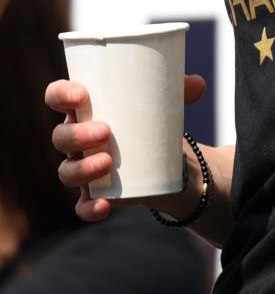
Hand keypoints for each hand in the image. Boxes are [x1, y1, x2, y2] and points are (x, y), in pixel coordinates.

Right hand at [46, 73, 206, 221]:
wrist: (163, 158)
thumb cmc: (151, 119)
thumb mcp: (163, 102)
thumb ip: (179, 90)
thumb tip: (198, 84)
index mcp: (84, 108)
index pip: (57, 97)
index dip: (60, 94)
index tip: (81, 94)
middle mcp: (76, 139)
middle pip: (61, 137)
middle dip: (77, 134)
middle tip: (105, 131)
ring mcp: (82, 168)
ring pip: (67, 171)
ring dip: (83, 168)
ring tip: (108, 162)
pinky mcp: (94, 194)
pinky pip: (82, 206)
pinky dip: (89, 208)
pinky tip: (104, 205)